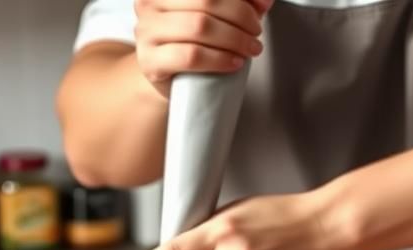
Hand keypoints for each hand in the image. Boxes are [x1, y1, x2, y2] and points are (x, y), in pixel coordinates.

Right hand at [134, 0, 270, 96]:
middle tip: (256, 31)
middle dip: (241, 16)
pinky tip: (234, 62)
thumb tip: (264, 1)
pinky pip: (192, 56)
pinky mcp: (151, 62)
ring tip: (250, 48)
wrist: (164, 79)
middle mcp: (151, 3)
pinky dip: (219, 59)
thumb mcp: (208, 15)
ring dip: (234, 38)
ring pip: (200, 27)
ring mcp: (147, 31)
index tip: (264, 5)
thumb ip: (231, 4)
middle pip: (206, 1)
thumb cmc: (188, 43)